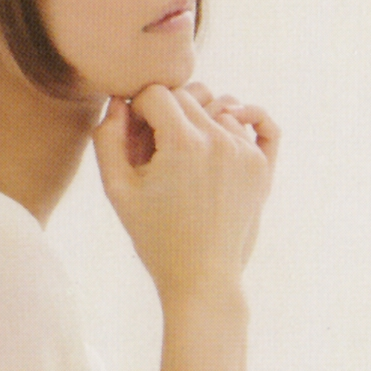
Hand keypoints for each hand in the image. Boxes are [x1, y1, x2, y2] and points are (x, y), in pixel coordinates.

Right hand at [93, 82, 278, 305]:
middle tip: (154, 152)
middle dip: (164, 114)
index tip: (134, 138)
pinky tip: (225, 126)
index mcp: (184, 143)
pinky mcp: (262, 167)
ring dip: (197, 120)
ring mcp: (245, 153)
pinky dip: (238, 120)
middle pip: (185, 97)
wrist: (202, 278)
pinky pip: (253, 124)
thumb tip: (120, 101)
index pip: (155, 92)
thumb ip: (108, 137)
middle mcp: (219, 141)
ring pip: (216, 107)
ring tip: (183, 155)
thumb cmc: (155, 237)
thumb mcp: (117, 189)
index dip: (137, 110)